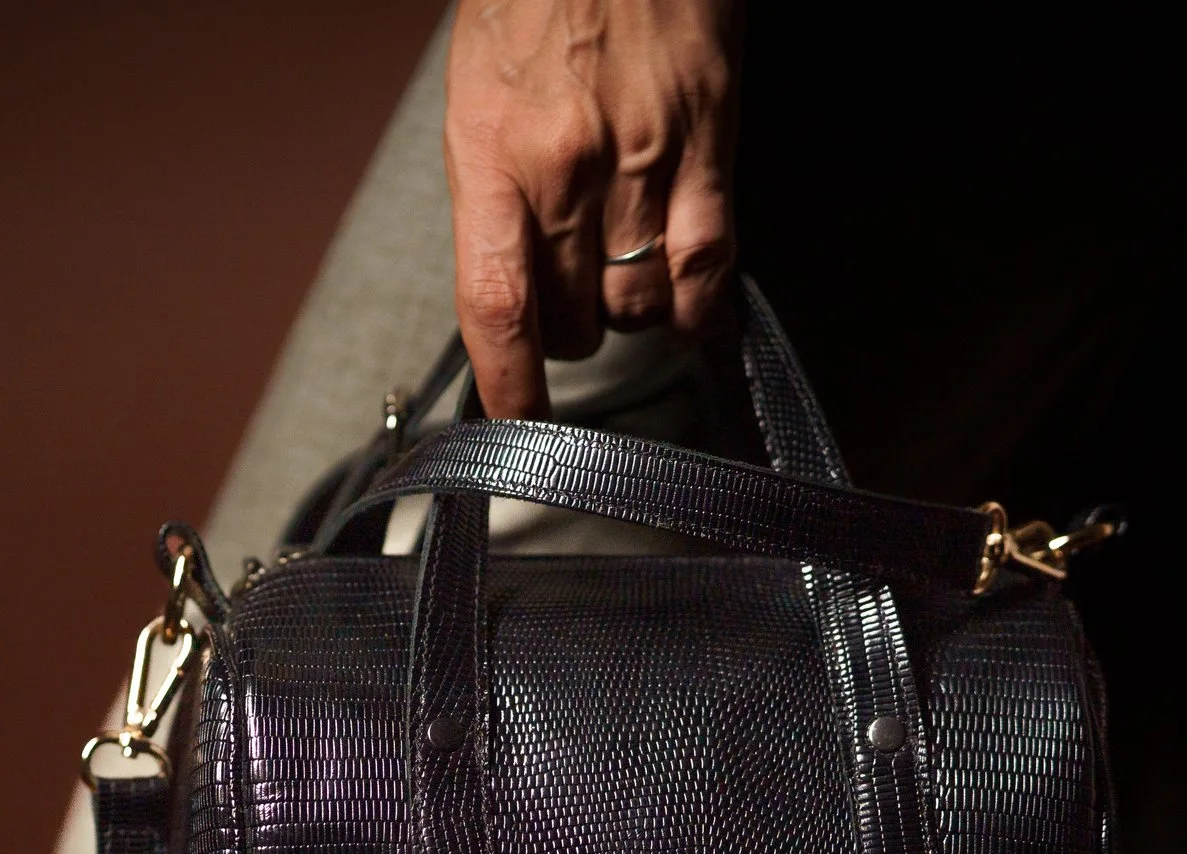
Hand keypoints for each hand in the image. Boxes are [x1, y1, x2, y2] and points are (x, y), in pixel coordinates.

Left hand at [444, 0, 741, 417]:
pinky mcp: (710, 137)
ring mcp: (644, 155)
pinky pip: (710, 258)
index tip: (511, 427)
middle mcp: (565, 165)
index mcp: (490, 154)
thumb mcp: (475, 93)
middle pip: (571, 318)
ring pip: (639, 301)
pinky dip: (701, 304)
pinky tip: (695, 312)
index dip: (508, 386)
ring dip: (630, 314)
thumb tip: (507, 285)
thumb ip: (491, 193)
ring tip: (624, 281)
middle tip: (570, 310)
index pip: (496, 308)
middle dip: (568, 336)